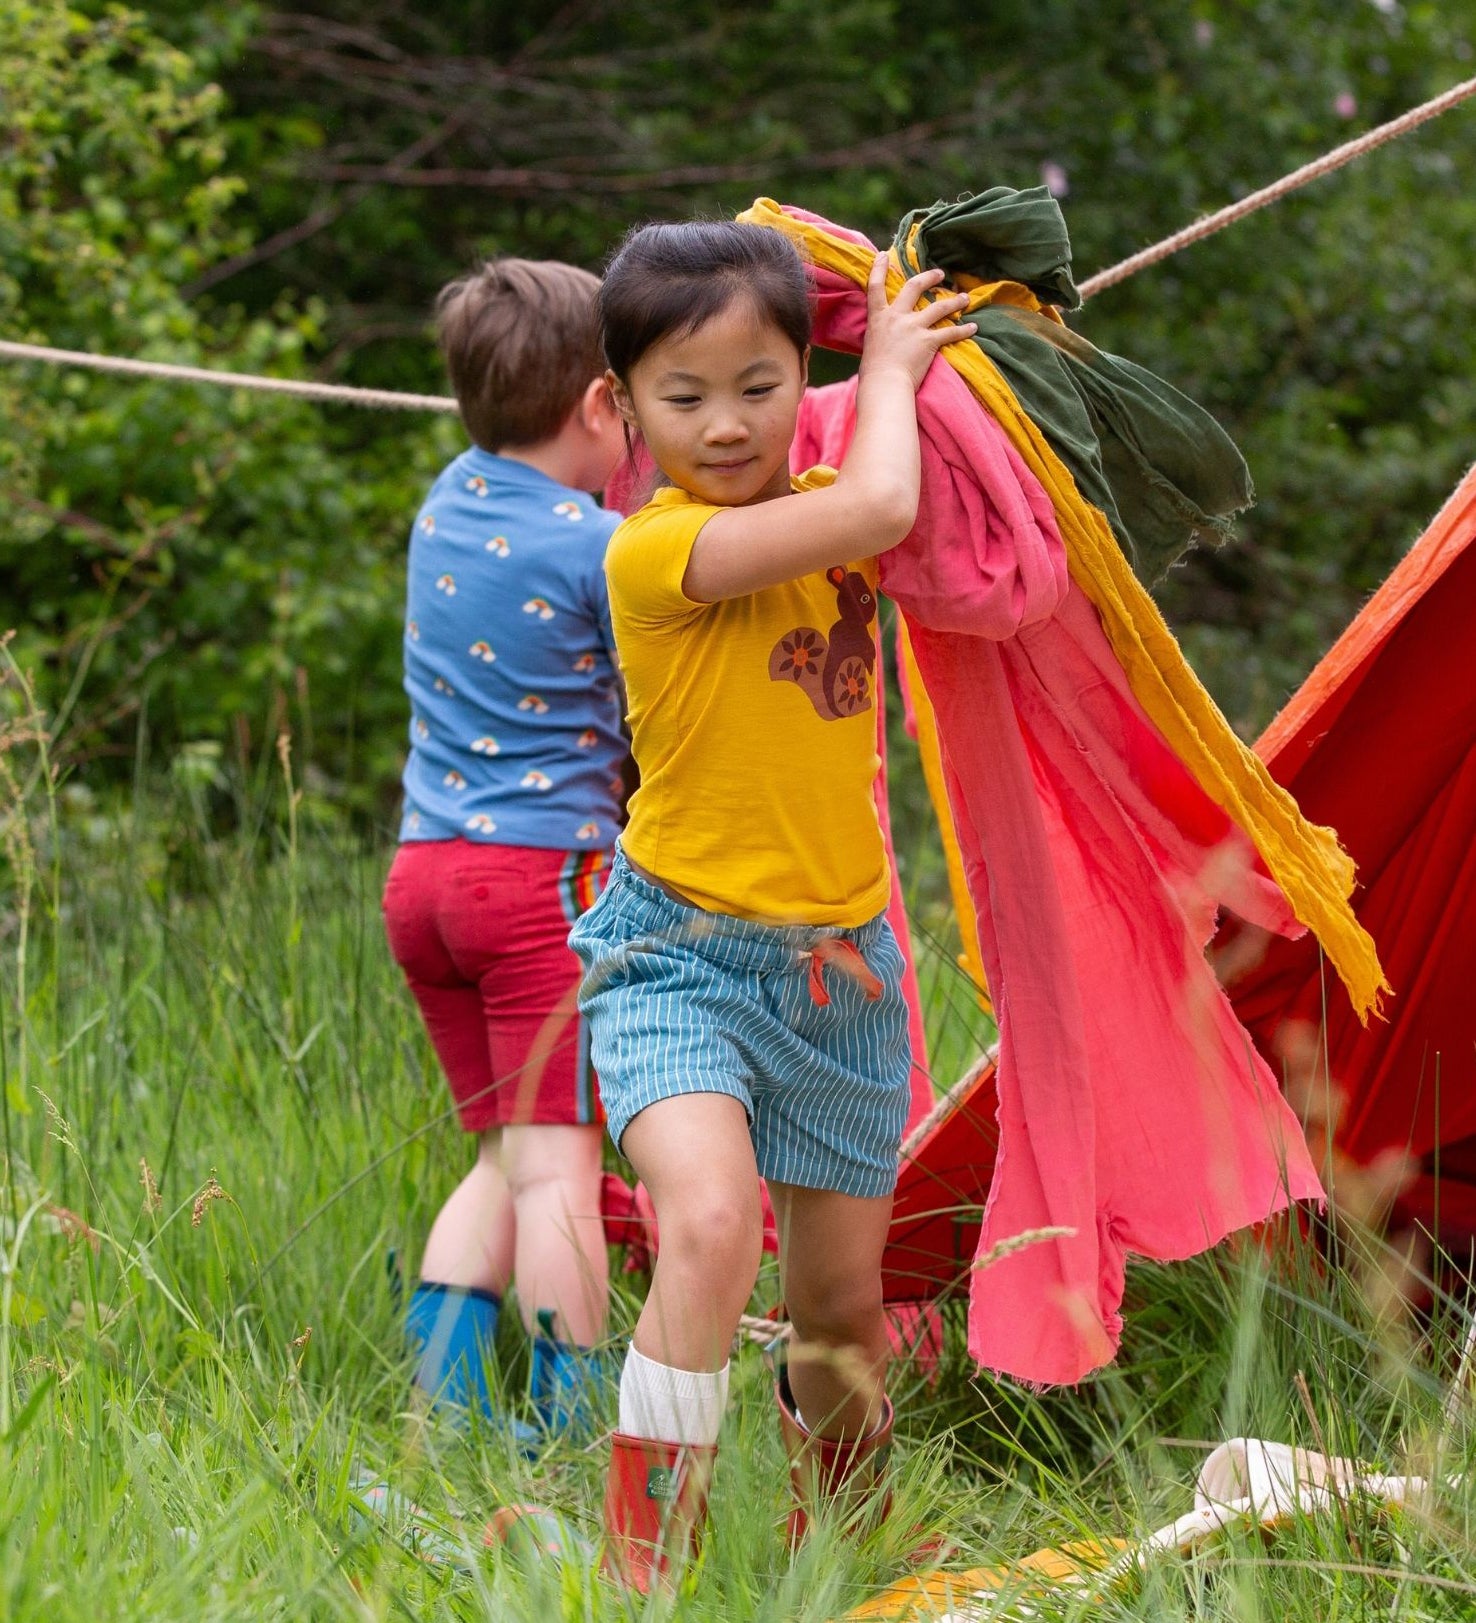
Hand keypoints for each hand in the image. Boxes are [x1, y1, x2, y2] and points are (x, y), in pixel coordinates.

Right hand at [859, 253, 975, 389]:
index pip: (876, 286)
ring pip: (939, 306)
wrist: (884, 384)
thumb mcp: (871, 344)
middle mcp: (897, 317)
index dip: (879, 268)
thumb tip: (883, 335)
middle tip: (940, 274)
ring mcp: (914, 327)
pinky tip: (973, 327)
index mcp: (879, 317)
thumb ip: (880, 333)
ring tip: (965, 298)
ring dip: (954, 301)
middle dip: (929, 277)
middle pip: (914, 286)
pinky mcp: (929, 341)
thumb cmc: (873, 372)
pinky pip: (950, 332)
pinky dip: (964, 330)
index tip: (884, 255)